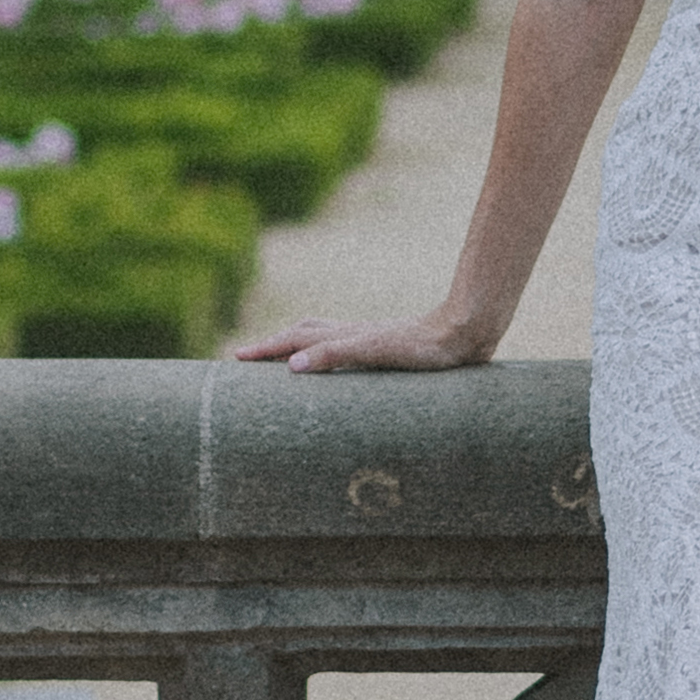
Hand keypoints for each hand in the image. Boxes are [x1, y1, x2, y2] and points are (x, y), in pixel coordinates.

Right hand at [231, 305, 505, 374]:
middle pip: (303, 333)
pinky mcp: (386, 347)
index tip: (236, 358)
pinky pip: (343, 346)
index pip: (294, 340)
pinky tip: (336, 363)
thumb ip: (336, 356)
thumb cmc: (423, 348)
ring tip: (280, 356)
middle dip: (273, 345)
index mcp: (345, 336)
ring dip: (296, 343)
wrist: (463, 334)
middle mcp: (353, 334)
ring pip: (322, 336)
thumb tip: (292, 366)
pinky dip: (325, 351)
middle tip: (246, 358)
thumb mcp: (377, 352)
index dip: (266, 349)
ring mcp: (369, 338)